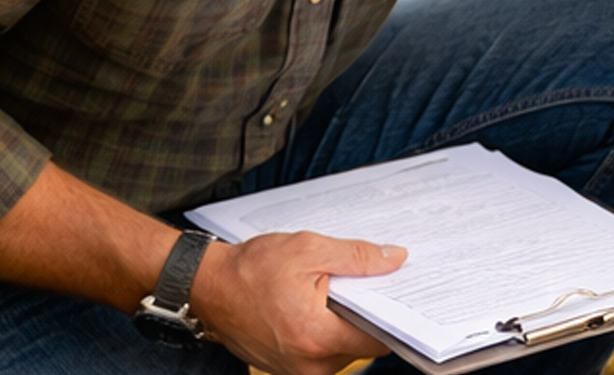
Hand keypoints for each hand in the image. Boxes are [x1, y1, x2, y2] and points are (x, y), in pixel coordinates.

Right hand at [189, 231, 406, 374]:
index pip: (379, 338)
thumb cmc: (250, 270)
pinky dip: (330, 330)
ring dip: (349, 322)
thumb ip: (357, 257)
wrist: (206, 288)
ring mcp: (298, 371)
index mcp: (317, 338)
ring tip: (341, 290)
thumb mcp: (308, 250)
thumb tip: (396, 260)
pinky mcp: (290, 369)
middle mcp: (310, 364)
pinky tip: (325, 304)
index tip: (407, 293)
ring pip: (345, 349)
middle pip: (364, 344)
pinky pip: (325, 352)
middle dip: (370, 313)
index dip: (395, 314)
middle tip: (374, 282)